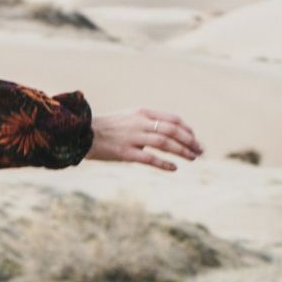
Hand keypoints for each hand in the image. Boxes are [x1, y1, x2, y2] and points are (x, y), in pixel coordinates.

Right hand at [86, 108, 202, 171]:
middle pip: (172, 130)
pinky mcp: (125, 152)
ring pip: (165, 143)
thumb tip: (167, 131)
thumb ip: (147, 121)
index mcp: (142, 112)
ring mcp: (132, 137)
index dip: (187, 129)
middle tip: (200, 150)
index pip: (173, 119)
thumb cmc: (106, 127)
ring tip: (192, 158)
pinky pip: (149, 158)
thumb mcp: (129, 117)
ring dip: (182, 151)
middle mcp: (140, 123)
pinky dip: (164, 163)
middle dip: (189, 140)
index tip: (194, 138)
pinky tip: (174, 168)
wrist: (82, 133)